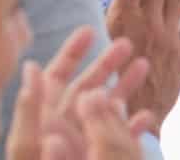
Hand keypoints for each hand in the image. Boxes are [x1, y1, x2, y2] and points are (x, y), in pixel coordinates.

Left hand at [5, 27, 151, 159]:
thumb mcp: (35, 146)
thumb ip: (35, 112)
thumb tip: (33, 70)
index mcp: (40, 132)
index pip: (52, 84)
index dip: (68, 56)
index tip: (90, 32)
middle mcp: (59, 139)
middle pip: (82, 94)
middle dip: (105, 66)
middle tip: (131, 44)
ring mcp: (81, 152)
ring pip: (100, 115)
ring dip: (122, 90)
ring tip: (147, 67)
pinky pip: (112, 143)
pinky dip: (128, 128)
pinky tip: (146, 117)